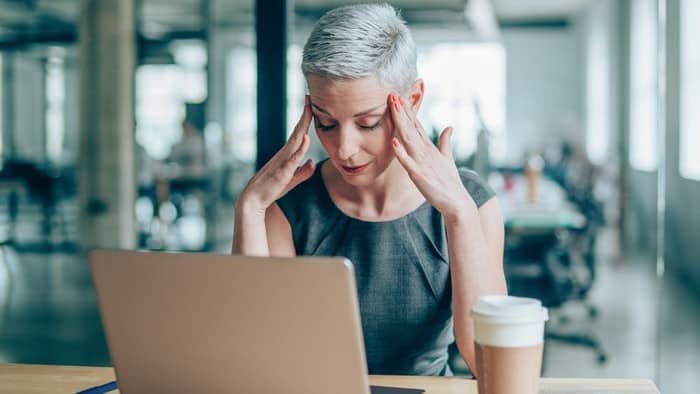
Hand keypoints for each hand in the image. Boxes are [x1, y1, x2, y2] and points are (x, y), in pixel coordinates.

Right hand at [237, 95, 314, 214]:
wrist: (254, 200)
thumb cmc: (271, 189)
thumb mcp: (291, 180)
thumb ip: (303, 172)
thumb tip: (312, 163)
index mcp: (287, 155)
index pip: (298, 134)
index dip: (305, 120)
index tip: (311, 105)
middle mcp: (284, 154)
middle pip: (297, 131)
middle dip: (305, 115)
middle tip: (309, 97)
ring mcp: (282, 162)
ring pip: (295, 141)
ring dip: (303, 125)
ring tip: (309, 110)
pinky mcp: (282, 173)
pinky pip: (292, 159)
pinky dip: (300, 149)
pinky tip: (306, 138)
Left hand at [388, 93, 474, 219]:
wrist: (457, 202)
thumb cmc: (450, 182)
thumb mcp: (447, 159)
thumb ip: (445, 143)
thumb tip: (449, 127)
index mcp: (430, 148)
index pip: (417, 125)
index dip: (408, 111)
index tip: (400, 97)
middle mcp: (425, 151)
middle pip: (411, 127)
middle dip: (402, 111)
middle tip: (393, 94)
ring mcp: (422, 162)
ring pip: (408, 139)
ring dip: (401, 123)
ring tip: (394, 107)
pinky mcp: (419, 175)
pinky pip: (407, 162)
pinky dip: (400, 152)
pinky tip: (393, 141)